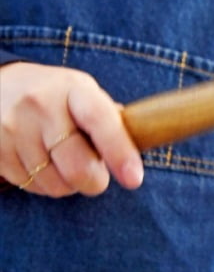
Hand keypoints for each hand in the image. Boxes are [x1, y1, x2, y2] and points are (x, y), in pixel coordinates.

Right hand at [0, 62, 142, 196]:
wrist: (0, 85)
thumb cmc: (59, 97)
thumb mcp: (86, 95)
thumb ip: (111, 120)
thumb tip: (142, 142)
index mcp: (74, 90)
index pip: (100, 121)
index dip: (120, 153)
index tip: (134, 179)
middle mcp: (41, 105)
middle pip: (77, 167)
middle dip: (94, 182)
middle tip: (96, 176)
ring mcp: (14, 127)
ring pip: (55, 184)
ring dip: (68, 184)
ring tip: (63, 161)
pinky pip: (31, 186)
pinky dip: (44, 183)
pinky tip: (42, 162)